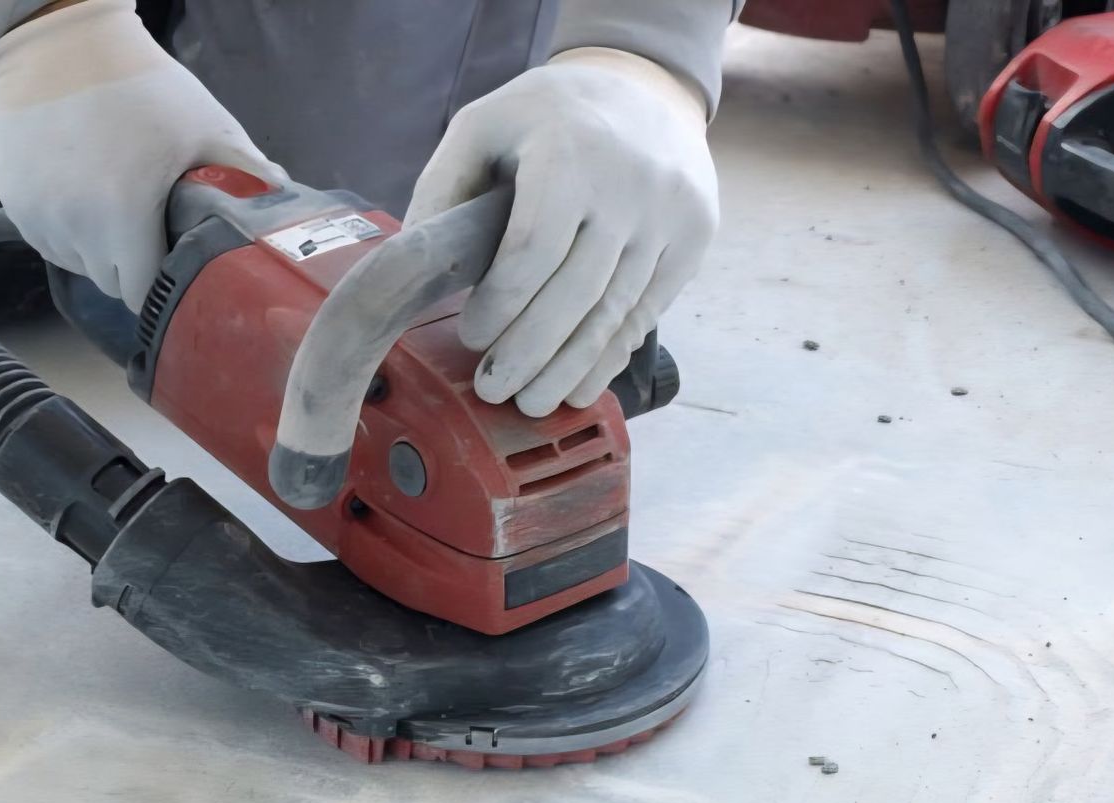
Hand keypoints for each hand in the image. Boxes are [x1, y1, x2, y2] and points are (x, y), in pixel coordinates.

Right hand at [0, 0, 284, 310]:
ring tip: (117, 204)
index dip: (163, 285)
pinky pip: (49, 242)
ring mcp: (38, 216)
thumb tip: (284, 220)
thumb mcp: (207, 128)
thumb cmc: (143, 87)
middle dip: (133, 266)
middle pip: (110, 284)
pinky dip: (68, 231)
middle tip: (151, 226)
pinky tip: (85, 195)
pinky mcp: (15, 204)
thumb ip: (250, 178)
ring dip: (98, 251)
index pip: (142, 295)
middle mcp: (73, 226)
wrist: (62, 45)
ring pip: (77, 265)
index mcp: (123, 214)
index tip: (175, 262)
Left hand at [406, 47, 718, 416]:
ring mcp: (670, 215)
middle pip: (575, 294)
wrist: (645, 88)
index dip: (500, 306)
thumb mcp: (482, 125)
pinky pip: (647, 311)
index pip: (532, 251)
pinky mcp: (695, 237)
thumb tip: (418, 265)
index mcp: (569, 153)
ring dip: (569, 368)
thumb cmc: (548, 115)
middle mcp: (629, 186)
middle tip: (492, 389)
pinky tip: (578, 385)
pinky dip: (610, 356)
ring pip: (614, 312)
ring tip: (531, 403)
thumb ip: (444, 188)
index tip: (472, 336)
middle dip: (529, 353)